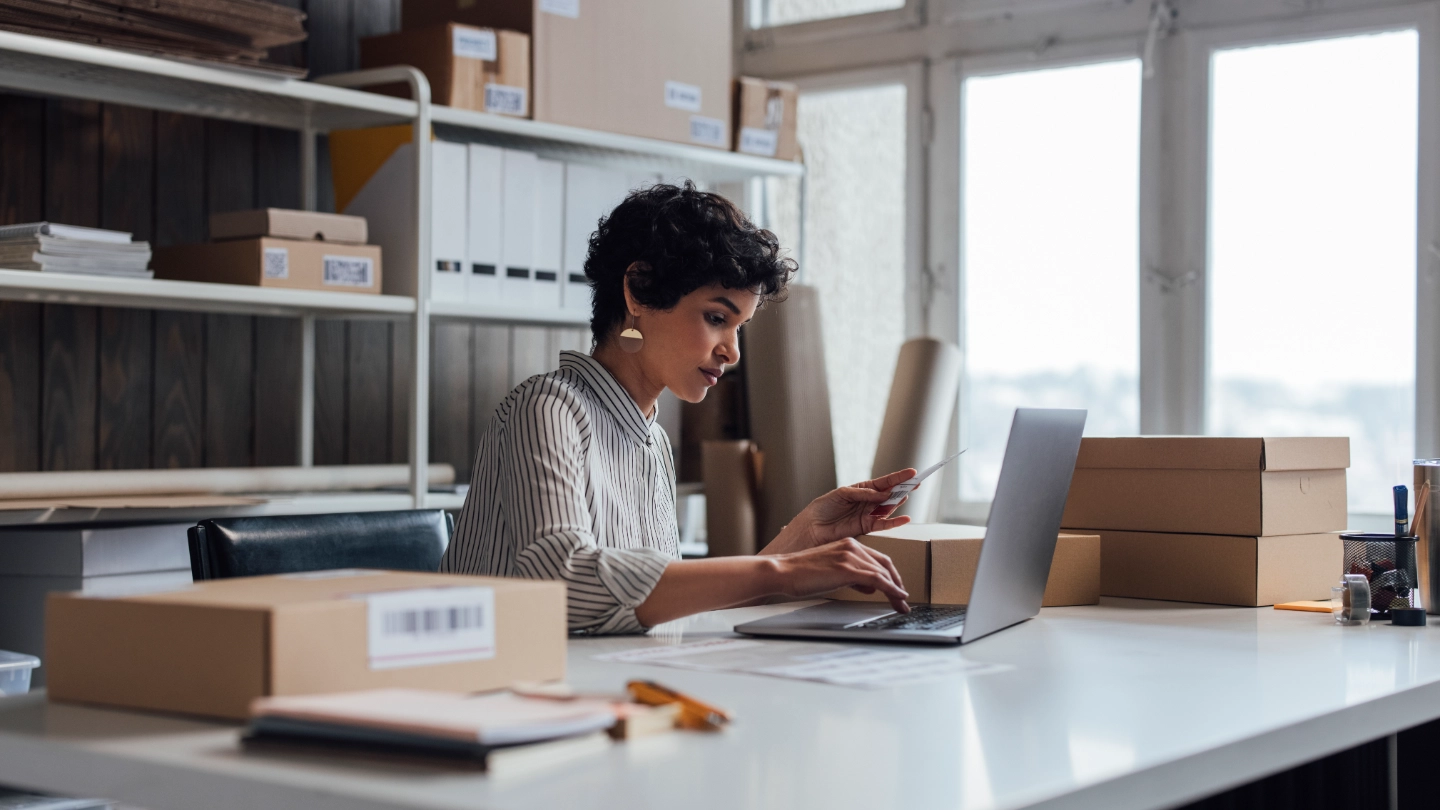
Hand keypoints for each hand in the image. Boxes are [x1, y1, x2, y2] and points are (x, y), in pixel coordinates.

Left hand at [765, 468, 918, 554]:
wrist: (812, 527)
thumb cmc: (823, 507)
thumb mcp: (841, 494)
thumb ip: (863, 494)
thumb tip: (883, 494)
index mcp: (862, 489)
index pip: (884, 482)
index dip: (898, 477)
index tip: (912, 472)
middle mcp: (868, 501)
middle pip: (890, 493)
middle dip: (904, 487)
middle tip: (916, 483)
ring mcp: (868, 514)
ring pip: (889, 507)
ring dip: (899, 501)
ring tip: (907, 494)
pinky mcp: (866, 528)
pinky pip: (884, 524)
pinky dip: (895, 522)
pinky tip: (905, 518)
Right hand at [768, 539, 910, 613]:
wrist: (784, 571)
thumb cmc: (801, 574)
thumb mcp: (831, 572)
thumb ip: (852, 577)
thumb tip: (869, 587)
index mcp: (848, 544)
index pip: (878, 559)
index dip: (891, 575)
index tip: (897, 588)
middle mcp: (853, 546)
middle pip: (885, 564)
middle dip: (897, 583)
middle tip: (903, 599)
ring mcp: (850, 556)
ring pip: (883, 573)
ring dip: (896, 590)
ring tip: (901, 605)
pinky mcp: (847, 569)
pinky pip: (877, 579)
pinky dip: (891, 590)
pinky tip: (898, 598)